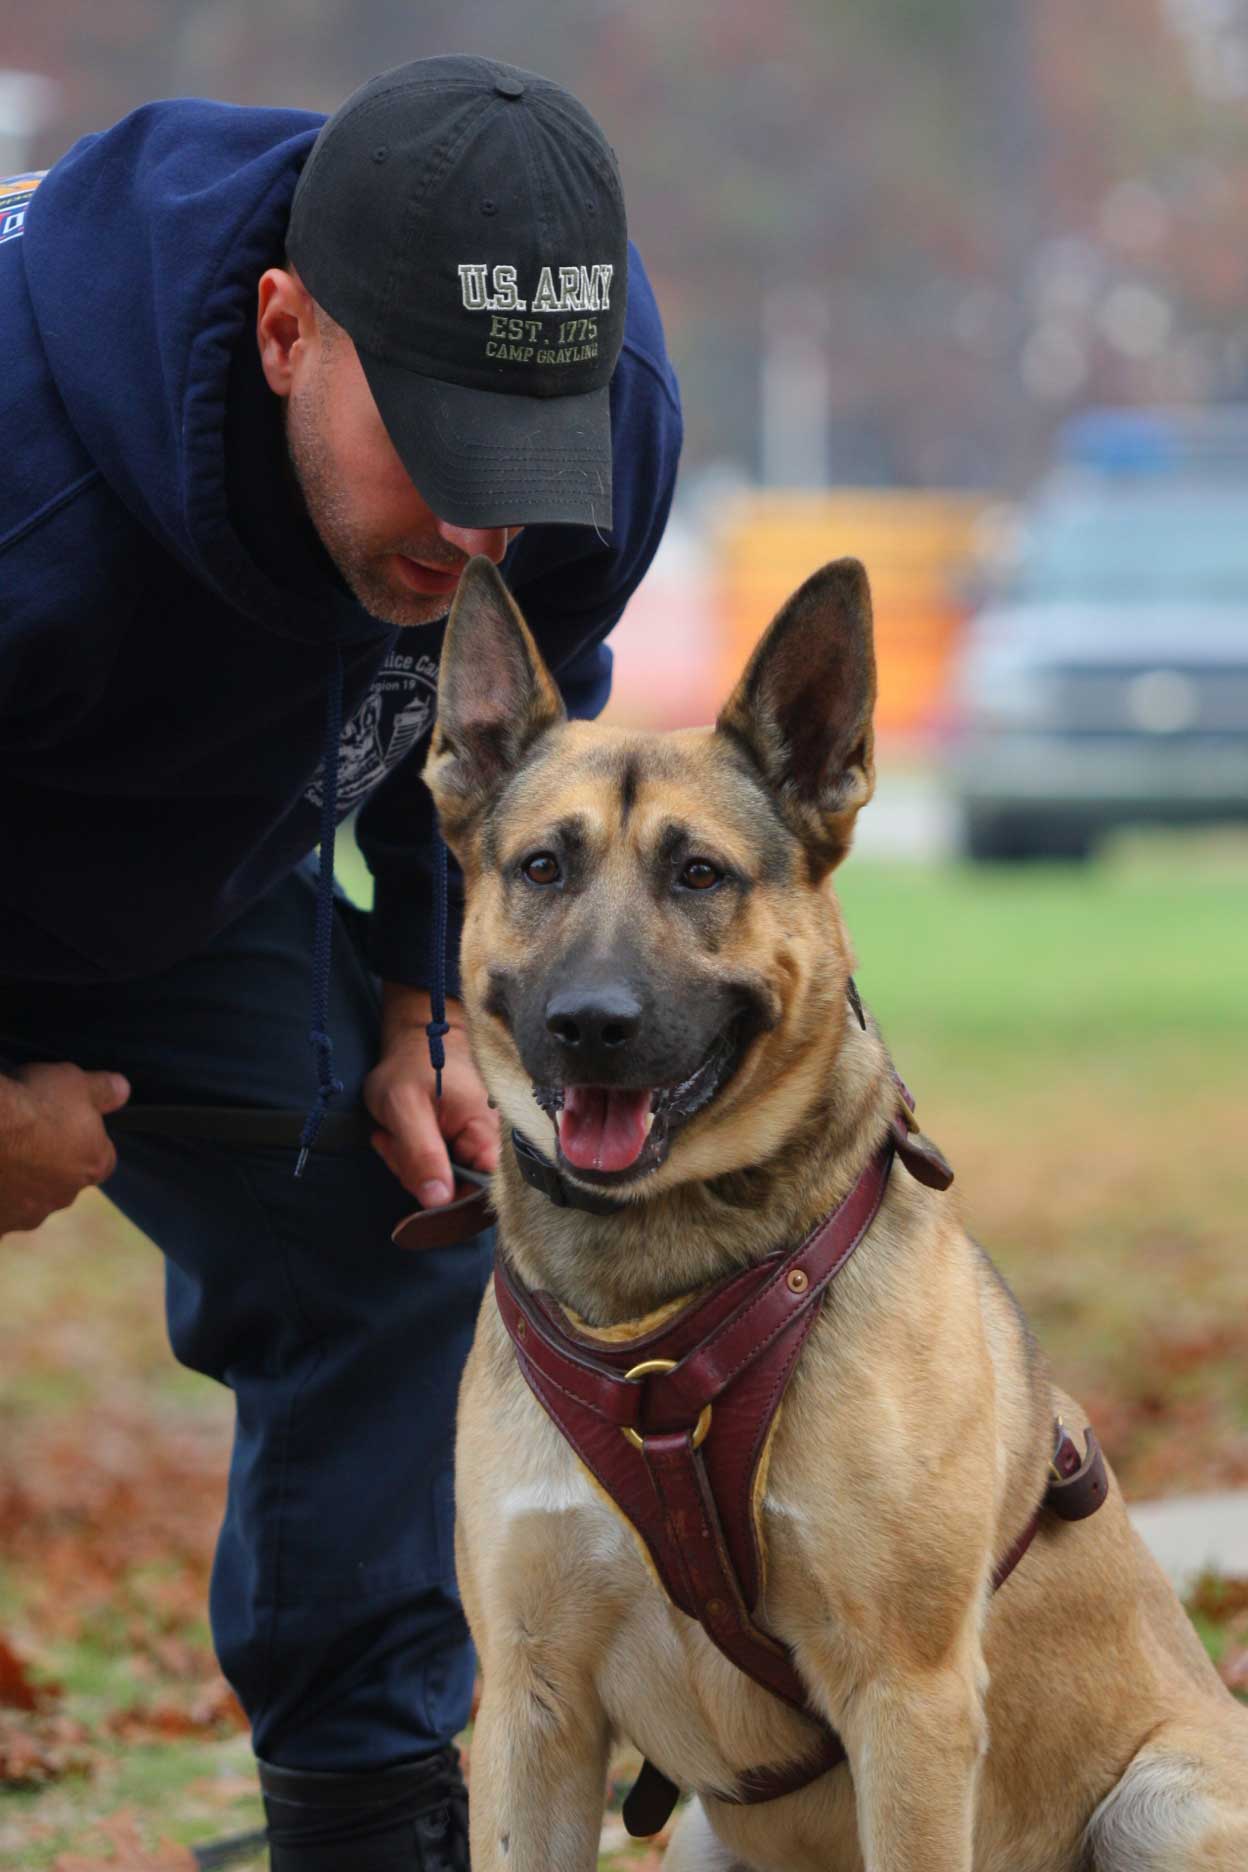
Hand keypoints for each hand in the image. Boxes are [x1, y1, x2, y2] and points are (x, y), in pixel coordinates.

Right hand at [0, 1062, 130, 1236]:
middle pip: (64, 1181)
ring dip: (20, 1182)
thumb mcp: (74, 1082)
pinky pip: (1, 1212)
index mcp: (94, 1165)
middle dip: (49, 1164)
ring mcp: (28, 1214)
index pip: (102, 1160)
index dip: (87, 1143)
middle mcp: (66, 1196)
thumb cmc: (29, 1104)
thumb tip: (122, 1090)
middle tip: (28, 1138)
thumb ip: (103, 1090)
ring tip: (4, 1153)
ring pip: (29, 1200)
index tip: (69, 1128)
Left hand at [364, 985, 499, 1206]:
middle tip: (390, 1143)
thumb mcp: (405, 1108)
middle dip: (416, 1175)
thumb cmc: (411, 1066)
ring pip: (443, 1182)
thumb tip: (438, 1201)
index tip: (414, 1186)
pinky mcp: (462, 1144)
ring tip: (391, 1134)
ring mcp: (476, 1144)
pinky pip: (438, 1168)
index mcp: (487, 1133)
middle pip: (458, 1191)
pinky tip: (398, 1136)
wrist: (416, 1037)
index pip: (483, 1193)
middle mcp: (491, 1143)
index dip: (449, 1203)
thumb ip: (421, 1155)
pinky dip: (412, 1158)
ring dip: (409, 1166)